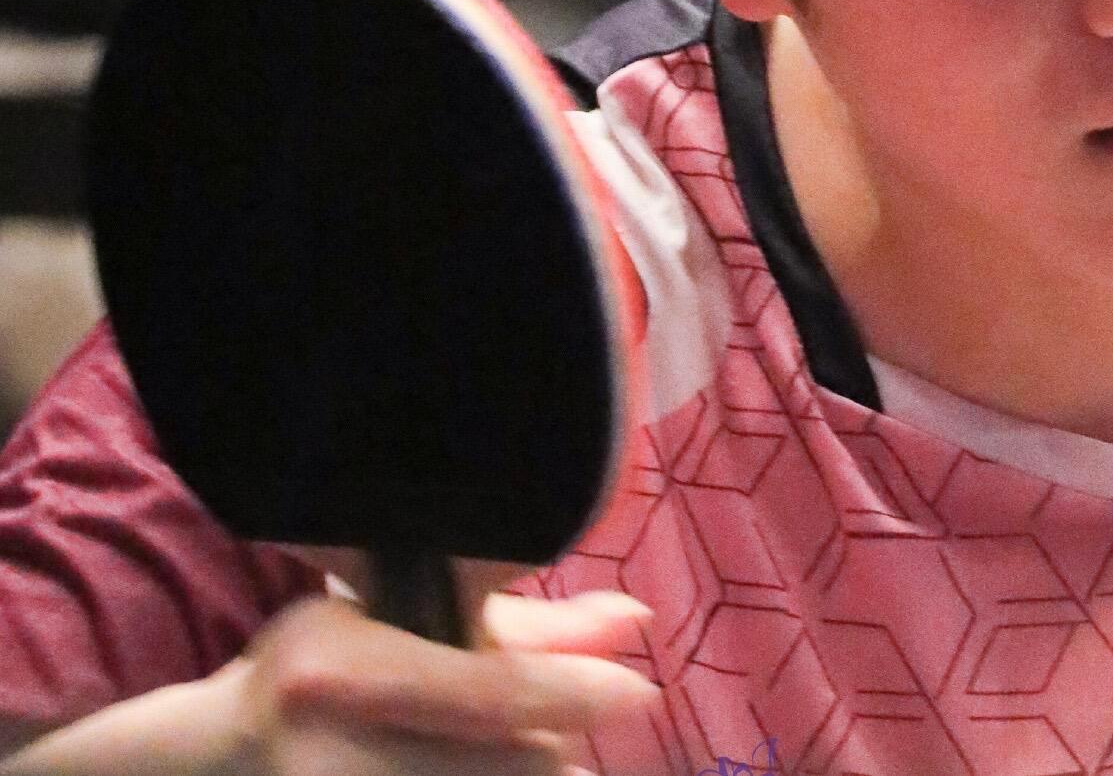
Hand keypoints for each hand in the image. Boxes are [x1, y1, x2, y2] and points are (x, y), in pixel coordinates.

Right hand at [0, 586, 657, 775]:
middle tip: (567, 745)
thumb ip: (518, 628)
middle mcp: (329, 754)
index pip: (486, 690)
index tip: (642, 690)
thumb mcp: (396, 629)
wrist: (199, 768)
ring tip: (534, 767)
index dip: (574, 692)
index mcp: (340, 673)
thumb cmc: (309, 678)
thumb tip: (636, 622)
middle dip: (553, 758)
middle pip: (499, 768)